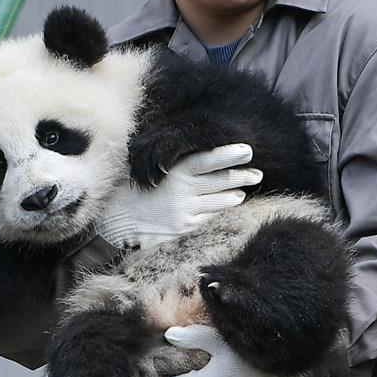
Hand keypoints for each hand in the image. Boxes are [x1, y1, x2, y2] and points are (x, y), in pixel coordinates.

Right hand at [98, 144, 261, 250]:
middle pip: (220, 181)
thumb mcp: (153, 169)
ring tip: (246, 188)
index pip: (207, 160)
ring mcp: (185, 210)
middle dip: (241, 175)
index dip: (229, 155)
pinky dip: (221, 208)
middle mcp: (182, 190)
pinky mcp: (185, 226)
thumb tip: (204, 155)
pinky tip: (230, 202)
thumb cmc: (136, 188)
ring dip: (235, 193)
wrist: (119, 219)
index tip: (247, 150)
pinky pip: (208, 215)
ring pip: (219, 200)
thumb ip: (176, 163)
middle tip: (257, 172)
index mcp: (174, 171)